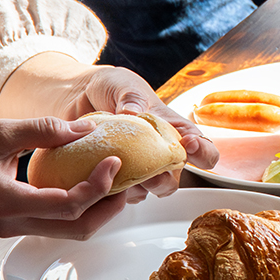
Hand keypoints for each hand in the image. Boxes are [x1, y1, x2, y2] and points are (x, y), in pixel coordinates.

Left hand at [0, 53, 217, 185]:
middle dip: (164, 180)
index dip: (204, 153)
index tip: (190, 145)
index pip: (204, 149)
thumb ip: (131, 96)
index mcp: (174, 131)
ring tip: (118, 174)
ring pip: (147, 191)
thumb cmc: (109, 89)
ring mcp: (137, 168)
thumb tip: (131, 112)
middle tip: (151, 173)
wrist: (75, 98)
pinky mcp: (113, 177)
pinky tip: (99, 175)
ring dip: (137, 187)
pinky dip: (112, 189)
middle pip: (174, 179)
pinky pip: (120, 194)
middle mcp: (159, 154)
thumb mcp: (123, 84)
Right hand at [0, 118, 135, 238]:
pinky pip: (53, 221)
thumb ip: (45, 130)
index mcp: (6, 204)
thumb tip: (89, 129)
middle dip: (109, 206)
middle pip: (76, 228)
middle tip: (128, 178)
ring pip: (67, 229)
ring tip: (114, 179)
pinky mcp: (9, 221)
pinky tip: (88, 182)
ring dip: (96, 209)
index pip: (69, 205)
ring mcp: (10, 227)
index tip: (116, 160)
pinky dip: (77, 206)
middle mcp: (10, 224)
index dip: (100, 186)